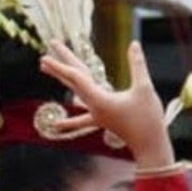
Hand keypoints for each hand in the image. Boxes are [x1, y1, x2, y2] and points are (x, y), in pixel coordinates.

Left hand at [40, 41, 172, 166]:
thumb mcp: (144, 89)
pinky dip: (70, 119)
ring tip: (47, 73)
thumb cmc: (147, 119)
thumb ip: (137, 65)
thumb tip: (133, 44)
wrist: (149, 146)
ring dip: (63, 83)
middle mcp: (94, 107)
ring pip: (76, 94)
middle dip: (58, 69)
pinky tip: (56, 124)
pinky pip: (82, 116)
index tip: (45, 57)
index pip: (76, 78)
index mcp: (100, 100)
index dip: (61, 66)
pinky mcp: (103, 119)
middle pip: (73, 83)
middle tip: (42, 57)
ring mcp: (97, 114)